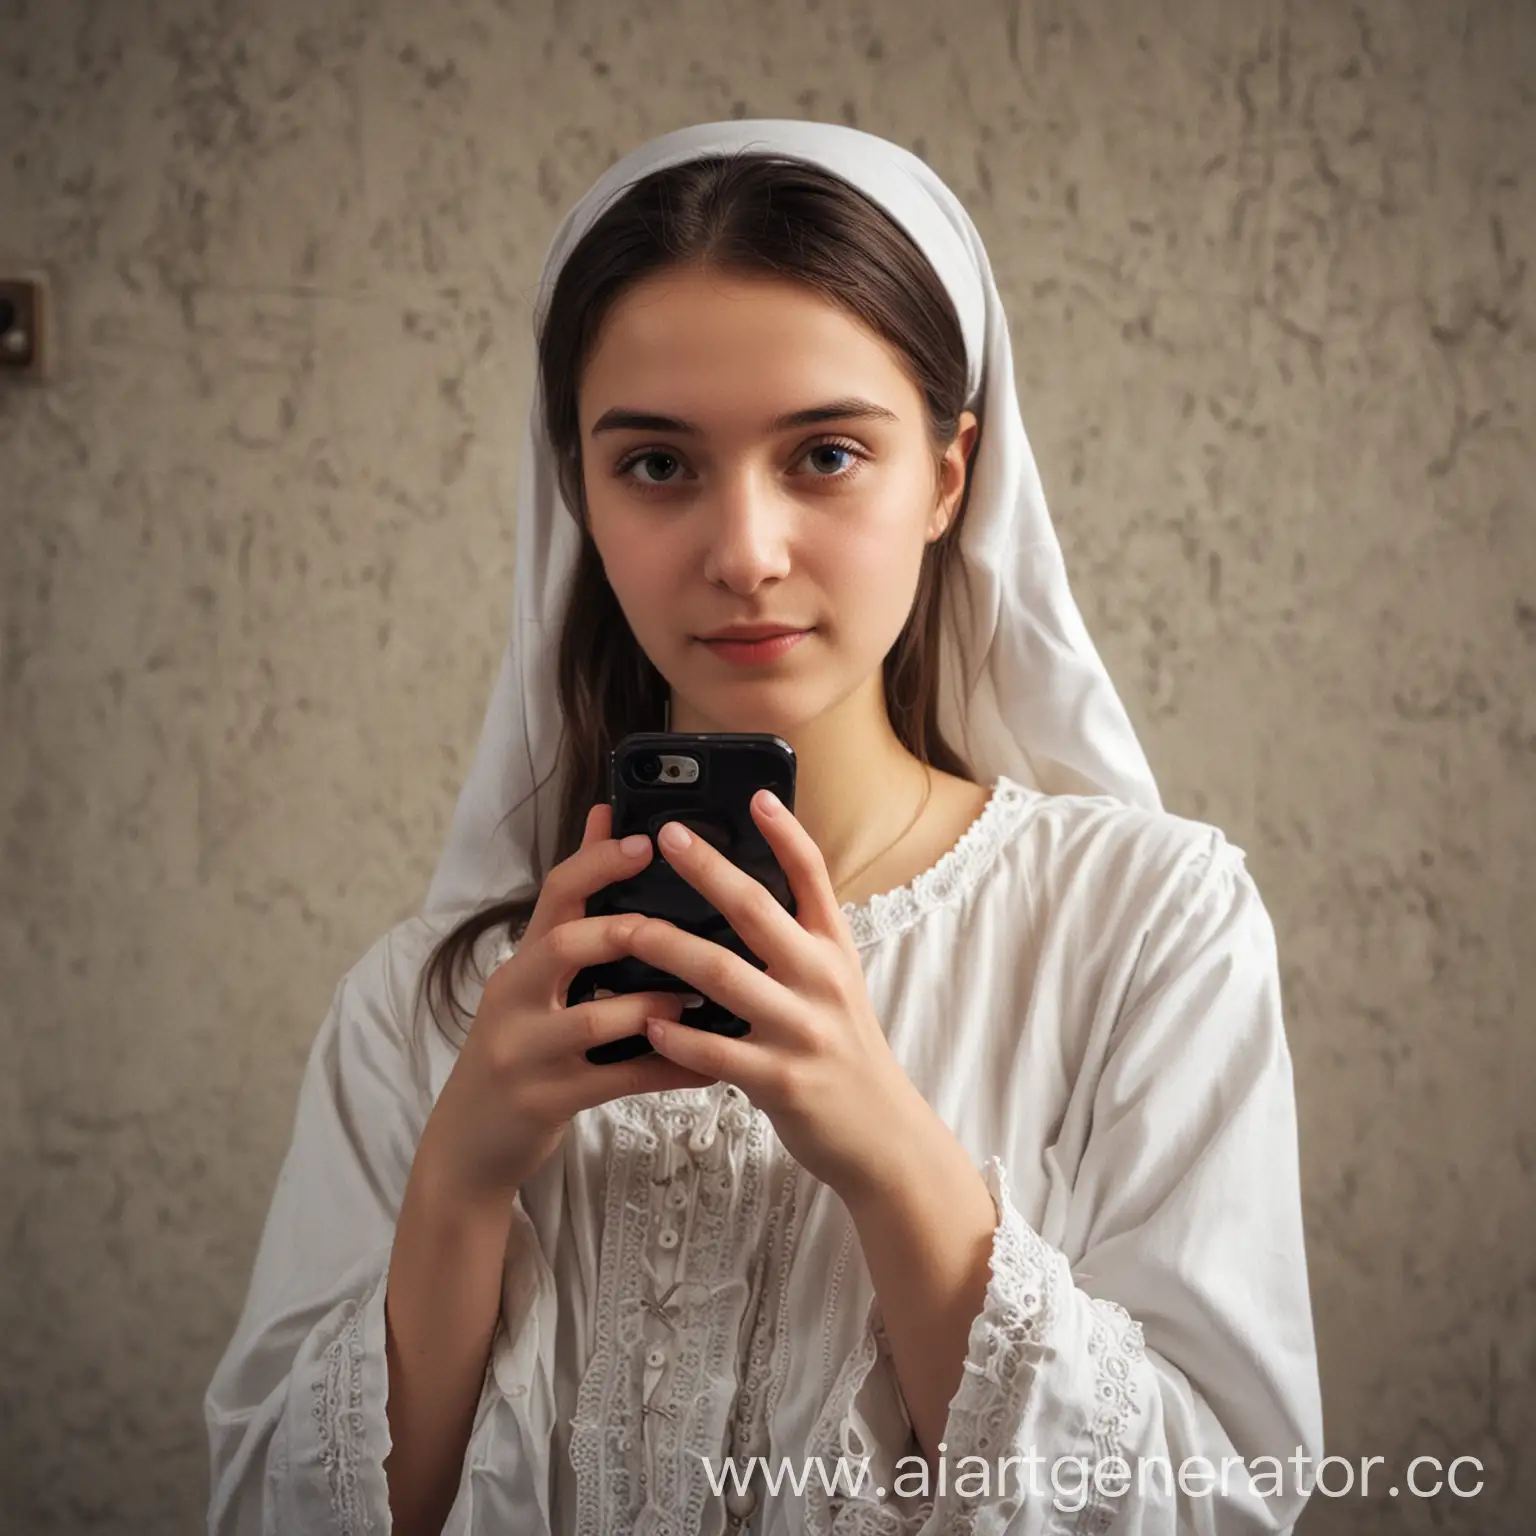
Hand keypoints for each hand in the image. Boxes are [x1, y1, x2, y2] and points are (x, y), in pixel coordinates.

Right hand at [417, 803, 718, 1207]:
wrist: (466, 1142)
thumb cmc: (519, 1048)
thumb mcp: (533, 983)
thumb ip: (572, 911)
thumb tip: (604, 821)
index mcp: (520, 963)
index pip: (552, 896)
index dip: (597, 863)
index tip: (644, 838)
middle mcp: (514, 999)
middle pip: (563, 944)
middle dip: (621, 930)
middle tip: (672, 925)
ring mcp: (526, 1052)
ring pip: (592, 1019)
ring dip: (651, 1005)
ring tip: (699, 998)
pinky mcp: (544, 1102)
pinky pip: (616, 1082)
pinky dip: (666, 1071)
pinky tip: (708, 1068)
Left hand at [625, 790, 927, 1201]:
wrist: (882, 1135)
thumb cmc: (841, 1050)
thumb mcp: (834, 985)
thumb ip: (795, 943)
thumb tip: (739, 894)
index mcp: (833, 949)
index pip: (813, 877)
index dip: (785, 833)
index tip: (755, 794)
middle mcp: (821, 979)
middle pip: (757, 911)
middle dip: (708, 869)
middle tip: (667, 836)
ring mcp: (802, 1029)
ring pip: (725, 976)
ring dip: (670, 949)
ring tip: (628, 929)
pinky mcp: (782, 1080)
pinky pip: (719, 1053)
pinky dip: (680, 1037)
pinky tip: (648, 1023)